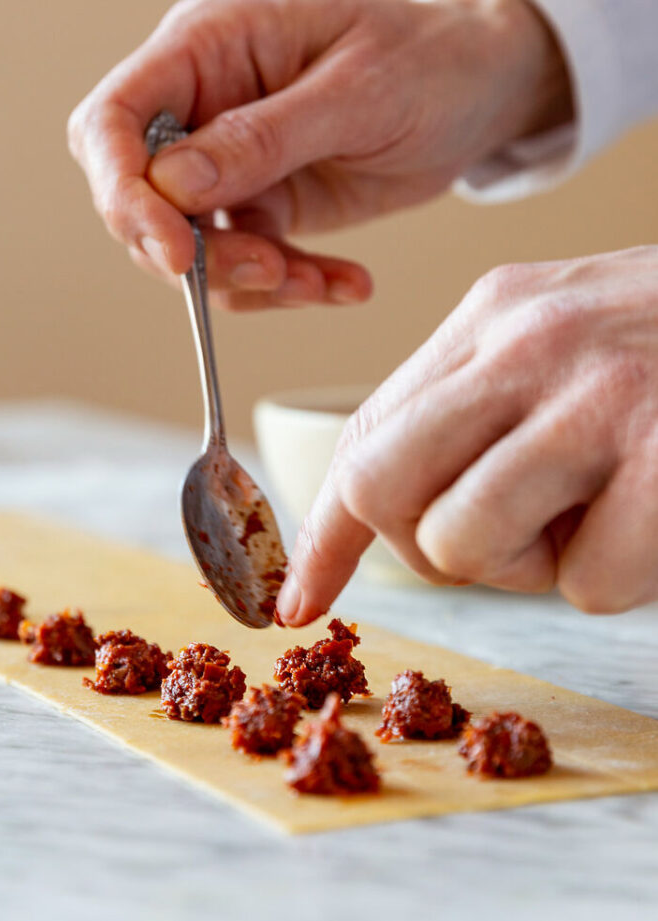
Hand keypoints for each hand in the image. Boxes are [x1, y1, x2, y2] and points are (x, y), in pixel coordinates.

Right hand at [67, 0, 569, 309]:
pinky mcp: (264, 207)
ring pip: (193, 248)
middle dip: (192, 255)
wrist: (480, 89)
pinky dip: (290, 288)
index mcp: (209, 45)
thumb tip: (173, 186)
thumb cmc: (430, 56)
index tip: (176, 254)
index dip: (124, 192)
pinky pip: (250, 266)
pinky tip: (344, 284)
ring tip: (318, 283)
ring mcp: (231, 164)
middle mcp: (205, 106)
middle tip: (268, 271)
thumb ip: (262, 137)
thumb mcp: (356, 91)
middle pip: (139, 197)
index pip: (114, 120)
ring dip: (248, 282)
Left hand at [275, 246, 657, 620]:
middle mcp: (532, 343)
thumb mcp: (555, 351)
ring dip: (527, 567)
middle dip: (426, 549)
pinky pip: (585, 583)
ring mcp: (601, 397)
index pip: (362, 438)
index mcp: (492, 316)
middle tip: (499, 540)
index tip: (298, 604)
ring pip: (465, 544)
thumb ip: (464, 419)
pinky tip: (656, 521)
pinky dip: (616, 579)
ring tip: (594, 520)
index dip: (325, 536)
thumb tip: (362, 519)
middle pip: (384, 490)